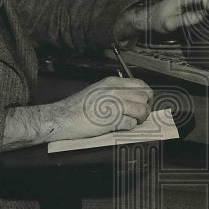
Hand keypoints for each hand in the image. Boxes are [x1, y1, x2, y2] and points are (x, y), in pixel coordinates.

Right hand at [36, 77, 153, 139]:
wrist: (62, 117)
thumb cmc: (77, 107)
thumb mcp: (98, 90)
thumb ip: (115, 90)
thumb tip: (131, 97)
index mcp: (112, 82)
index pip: (141, 84)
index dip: (146, 94)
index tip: (144, 101)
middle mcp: (116, 91)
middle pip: (145, 97)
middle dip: (145, 107)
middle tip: (139, 114)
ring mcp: (115, 105)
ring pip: (142, 110)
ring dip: (140, 118)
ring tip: (133, 121)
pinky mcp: (112, 120)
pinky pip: (131, 123)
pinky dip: (129, 126)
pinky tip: (121, 125)